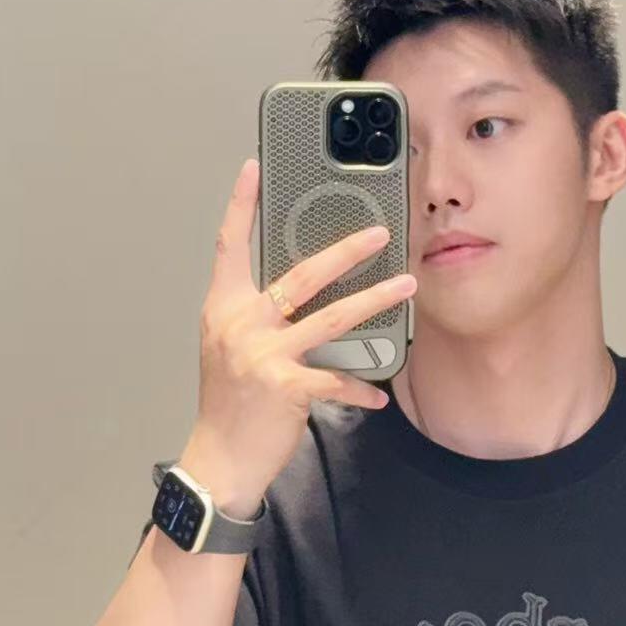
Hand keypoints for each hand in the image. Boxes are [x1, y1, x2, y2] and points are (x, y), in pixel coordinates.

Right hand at [194, 158, 417, 502]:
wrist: (221, 456)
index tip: (253, 168)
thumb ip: (257, 317)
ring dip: (374, 301)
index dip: (241, 205)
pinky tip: (378, 393)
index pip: (230, 245)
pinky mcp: (286, 386)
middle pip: (301, 275)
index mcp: (224, 309)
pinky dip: (361, 387)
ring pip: (331, 318)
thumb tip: (299, 297)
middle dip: (345, 252)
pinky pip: (336, 379)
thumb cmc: (229, 404)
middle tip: (379, 235)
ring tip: (404, 286)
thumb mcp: (229, 349)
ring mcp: (264, 354)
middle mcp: (242, 325)